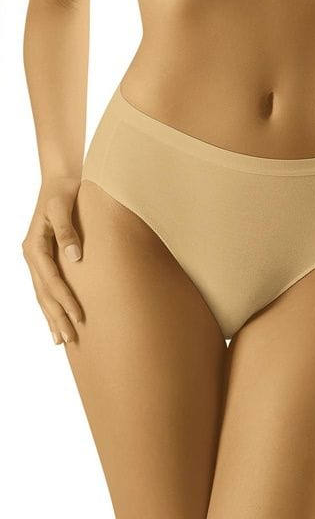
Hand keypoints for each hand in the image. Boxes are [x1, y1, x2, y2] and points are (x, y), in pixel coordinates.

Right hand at [22, 175, 83, 344]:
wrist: (60, 178)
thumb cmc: (65, 190)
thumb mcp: (63, 206)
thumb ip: (67, 231)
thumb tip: (74, 257)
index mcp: (34, 245)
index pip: (51, 280)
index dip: (64, 300)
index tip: (79, 316)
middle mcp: (31, 254)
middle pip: (43, 292)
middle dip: (56, 317)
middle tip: (69, 339)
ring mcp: (35, 257)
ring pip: (41, 293)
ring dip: (51, 316)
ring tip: (60, 339)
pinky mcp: (43, 257)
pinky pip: (45, 286)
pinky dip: (50, 304)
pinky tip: (56, 319)